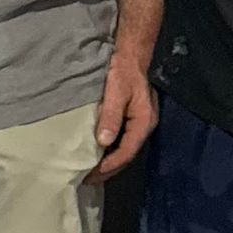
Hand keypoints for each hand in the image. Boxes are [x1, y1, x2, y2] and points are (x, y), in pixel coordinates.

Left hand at [87, 53, 157, 180]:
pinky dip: (111, 149)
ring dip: (109, 161)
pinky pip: (123, 139)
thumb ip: (111, 116)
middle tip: (88, 179)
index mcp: (143, 122)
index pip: (126, 152)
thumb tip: (103, 141)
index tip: (92, 174)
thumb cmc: (124, 70)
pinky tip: (98, 152)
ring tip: (91, 171)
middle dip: (109, 169)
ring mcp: (140, 122)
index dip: (109, 165)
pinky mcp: (133, 118)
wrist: (133, 54)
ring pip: (125, 149)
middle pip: (127, 155)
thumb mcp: (116, 92)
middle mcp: (144, 126)